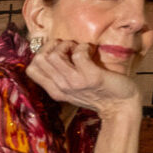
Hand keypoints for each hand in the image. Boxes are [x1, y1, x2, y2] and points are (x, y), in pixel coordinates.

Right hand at [26, 38, 141, 116]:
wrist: (120, 107)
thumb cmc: (99, 94)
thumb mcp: (73, 90)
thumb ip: (60, 78)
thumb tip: (51, 54)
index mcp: (55, 91)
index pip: (31, 69)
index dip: (41, 53)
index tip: (57, 51)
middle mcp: (62, 88)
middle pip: (40, 59)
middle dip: (53, 46)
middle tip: (68, 47)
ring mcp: (76, 83)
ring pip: (54, 55)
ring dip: (67, 45)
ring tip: (78, 48)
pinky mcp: (92, 77)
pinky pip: (79, 54)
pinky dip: (84, 47)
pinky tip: (91, 50)